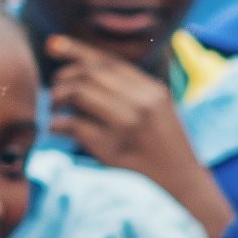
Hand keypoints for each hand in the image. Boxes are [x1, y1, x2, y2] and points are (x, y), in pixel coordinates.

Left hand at [41, 40, 232, 237]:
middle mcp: (142, 102)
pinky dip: (58, 124)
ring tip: (55, 109)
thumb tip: (88, 73)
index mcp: (153, 91)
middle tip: (55, 91)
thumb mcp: (160, 115)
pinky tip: (56, 128)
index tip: (53, 45)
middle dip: (64, 78)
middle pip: (89, 73)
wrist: (184, 192)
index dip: (77, 49)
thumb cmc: (166, 155)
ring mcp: (127, 125)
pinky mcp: (112, 149)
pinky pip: (73, 125)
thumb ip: (133, 93)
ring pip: (79, 93)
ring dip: (58, 98)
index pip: (108, 61)